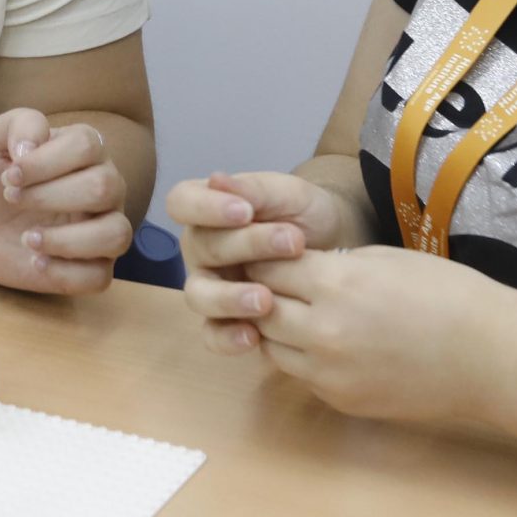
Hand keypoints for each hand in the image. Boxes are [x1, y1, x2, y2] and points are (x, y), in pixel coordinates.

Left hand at [0, 107, 131, 293]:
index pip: (87, 145)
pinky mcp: (94, 266)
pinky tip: (36, 262)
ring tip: (27, 239)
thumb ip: (20, 125)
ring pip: (117, 234)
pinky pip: (100, 277)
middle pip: (105, 187)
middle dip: (50, 196)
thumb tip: (32, 146)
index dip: (45, 162)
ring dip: (67, 240)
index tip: (9, 175)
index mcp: (86, 151)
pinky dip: (64, 272)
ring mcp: (105, 228)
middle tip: (12, 200)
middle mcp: (106, 188)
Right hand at [167, 170, 358, 351]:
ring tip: (265, 300)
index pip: (182, 202)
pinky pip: (212, 334)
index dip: (205, 207)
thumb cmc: (303, 213)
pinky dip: (228, 337)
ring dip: (229, 299)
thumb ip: (256, 190)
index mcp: (205, 208)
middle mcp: (200, 248)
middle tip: (291, 243)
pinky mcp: (225, 320)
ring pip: (199, 295)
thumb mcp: (288, 194)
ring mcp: (209, 286)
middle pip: (199, 248)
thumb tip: (216, 179)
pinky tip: (253, 337)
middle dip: (244, 246)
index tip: (245, 211)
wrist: (335, 247)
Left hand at [205, 242, 503, 422]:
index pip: (267, 268)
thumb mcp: (384, 258)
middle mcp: (321, 331)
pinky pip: (302, 376)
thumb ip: (333, 264)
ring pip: (271, 348)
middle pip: (259, 309)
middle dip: (260, 293)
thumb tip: (298, 268)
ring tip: (295, 314)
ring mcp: (328, 373)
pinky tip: (325, 344)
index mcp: (334, 285)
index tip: (266, 254)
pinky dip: (303, 359)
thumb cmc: (447, 294)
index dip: (263, 258)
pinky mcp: (341, 400)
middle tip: (271, 283)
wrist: (488, 355)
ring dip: (276, 329)